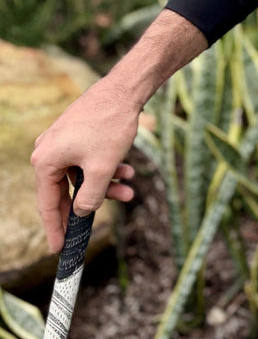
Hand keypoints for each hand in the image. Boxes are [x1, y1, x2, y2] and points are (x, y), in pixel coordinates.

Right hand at [32, 76, 140, 252]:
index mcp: (45, 161)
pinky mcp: (77, 133)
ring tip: (130, 190)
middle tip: (100, 222)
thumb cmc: (110, 126)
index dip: (55, 229)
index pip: (48, 204)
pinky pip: (88, 159)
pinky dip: (106, 167)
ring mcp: (62, 140)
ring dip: (104, 184)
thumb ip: (89, 198)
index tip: (59, 249)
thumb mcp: (101, 170)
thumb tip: (81, 213)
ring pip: (81, 174)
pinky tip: (128, 171)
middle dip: (89, 203)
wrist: (126, 88)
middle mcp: (48, 150)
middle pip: (65, 190)